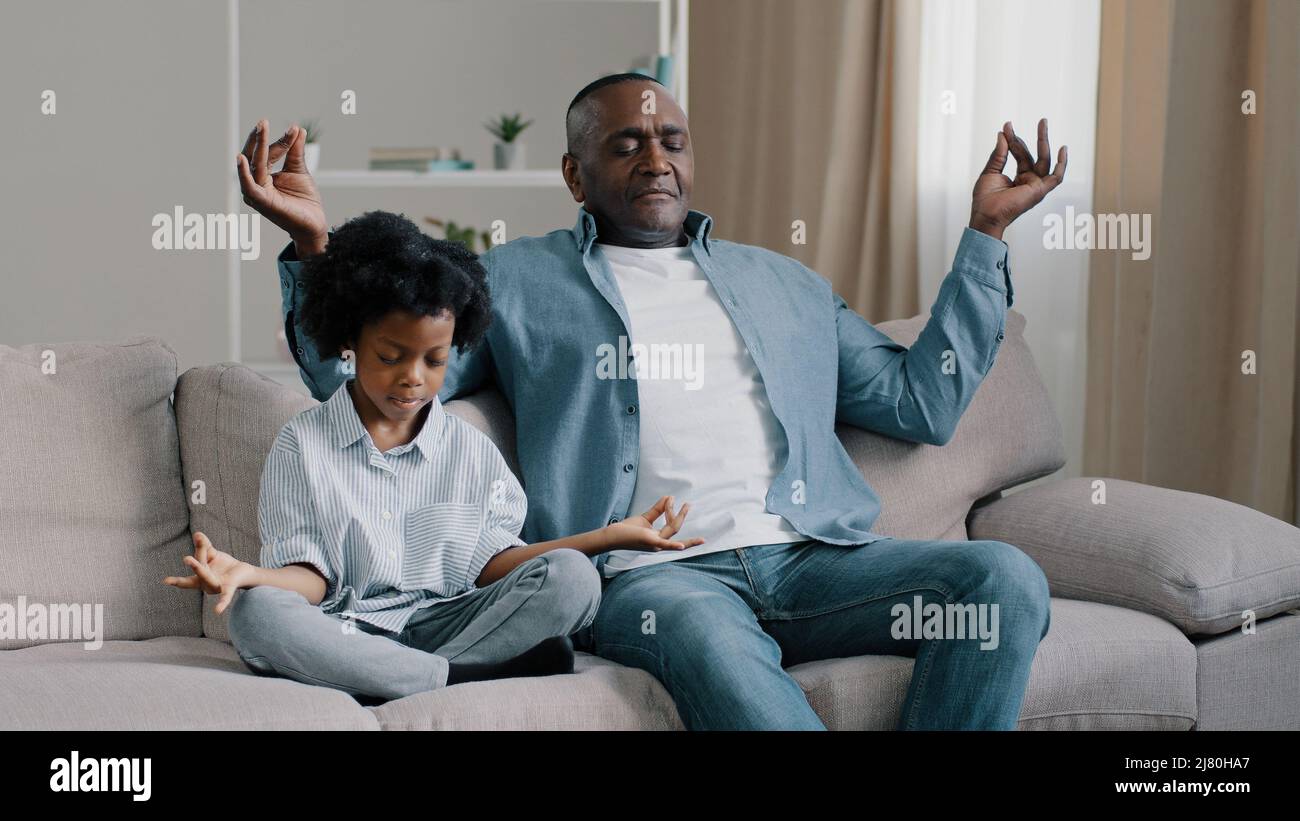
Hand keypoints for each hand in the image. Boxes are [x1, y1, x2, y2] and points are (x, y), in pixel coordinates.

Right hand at [162, 531, 258, 614]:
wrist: (244, 572)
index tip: (165, 581)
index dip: (176, 581)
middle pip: (199, 571)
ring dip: (200, 569)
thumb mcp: (212, 554)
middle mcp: (206, 584)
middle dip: (194, 565)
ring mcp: (217, 587)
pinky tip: (217, 611)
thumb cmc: (224, 565)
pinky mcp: (229, 587)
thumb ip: (204, 546)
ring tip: (188, 559)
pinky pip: (225, 597)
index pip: (187, 580)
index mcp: (200, 578)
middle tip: (186, 559)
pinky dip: (221, 604)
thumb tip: (197, 533)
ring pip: (207, 576)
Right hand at [236, 119, 328, 254]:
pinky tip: (242, 159)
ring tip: (260, 129)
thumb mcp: (299, 170)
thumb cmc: (304, 200)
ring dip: (257, 146)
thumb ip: (295, 151)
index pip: (266, 153)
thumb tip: (297, 129)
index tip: (294, 129)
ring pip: (254, 166)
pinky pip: (249, 186)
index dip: (279, 141)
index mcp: (263, 175)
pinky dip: (244, 173)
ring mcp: (257, 193)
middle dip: (259, 138)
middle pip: (255, 156)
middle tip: (263, 121)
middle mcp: (256, 183)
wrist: (314, 223)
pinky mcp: (261, 202)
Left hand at [602, 495, 705, 552]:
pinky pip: (664, 544)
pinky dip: (674, 546)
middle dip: (682, 516)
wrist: (612, 536)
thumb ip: (658, 509)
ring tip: (684, 505)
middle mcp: (660, 543)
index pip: (673, 527)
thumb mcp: (646, 517)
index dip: (677, 515)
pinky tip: (681, 546)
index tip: (676, 500)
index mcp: (659, 539)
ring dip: (678, 515)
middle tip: (688, 504)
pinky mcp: (650, 542)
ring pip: (672, 528)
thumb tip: (670, 497)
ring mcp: (656, 544)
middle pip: (675, 527)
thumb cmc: (628, 529)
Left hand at [969, 118, 1067, 240]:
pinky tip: (1063, 150)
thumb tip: (1002, 134)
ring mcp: (1035, 186)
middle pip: (1035, 155)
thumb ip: (999, 154)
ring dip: (1044, 141)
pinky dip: (1062, 165)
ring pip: (1044, 160)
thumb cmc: (985, 199)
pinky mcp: (1039, 191)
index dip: (1014, 140)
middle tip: (1042, 119)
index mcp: (1019, 178)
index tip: (1006, 127)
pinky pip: (1056, 178)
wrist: (985, 214)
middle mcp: (1029, 181)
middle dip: (1038, 137)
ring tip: (1043, 123)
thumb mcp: (990, 171)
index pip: (1021, 154)